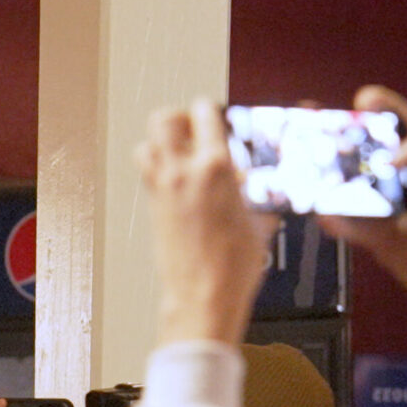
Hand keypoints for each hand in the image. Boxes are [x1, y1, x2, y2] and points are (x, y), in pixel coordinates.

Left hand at [136, 99, 276, 346]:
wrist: (203, 298)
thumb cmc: (232, 267)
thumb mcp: (260, 220)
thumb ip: (257, 193)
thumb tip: (260, 187)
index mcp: (215, 167)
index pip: (205, 112)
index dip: (213, 109)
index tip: (220, 116)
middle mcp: (181, 173)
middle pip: (164, 119)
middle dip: (180, 117)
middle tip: (196, 127)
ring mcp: (161, 190)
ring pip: (147, 144)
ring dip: (163, 141)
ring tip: (183, 151)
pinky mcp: (152, 209)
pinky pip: (147, 174)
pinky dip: (158, 168)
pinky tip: (180, 181)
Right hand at [320, 87, 406, 349]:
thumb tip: (384, 156)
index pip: (397, 121)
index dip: (377, 106)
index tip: (361, 100)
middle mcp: (398, 175)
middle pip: (362, 151)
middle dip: (336, 139)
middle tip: (309, 127)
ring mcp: (383, 206)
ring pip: (347, 186)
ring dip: (325, 178)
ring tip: (300, 167)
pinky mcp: (373, 236)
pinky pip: (346, 224)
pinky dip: (332, 219)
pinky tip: (318, 212)